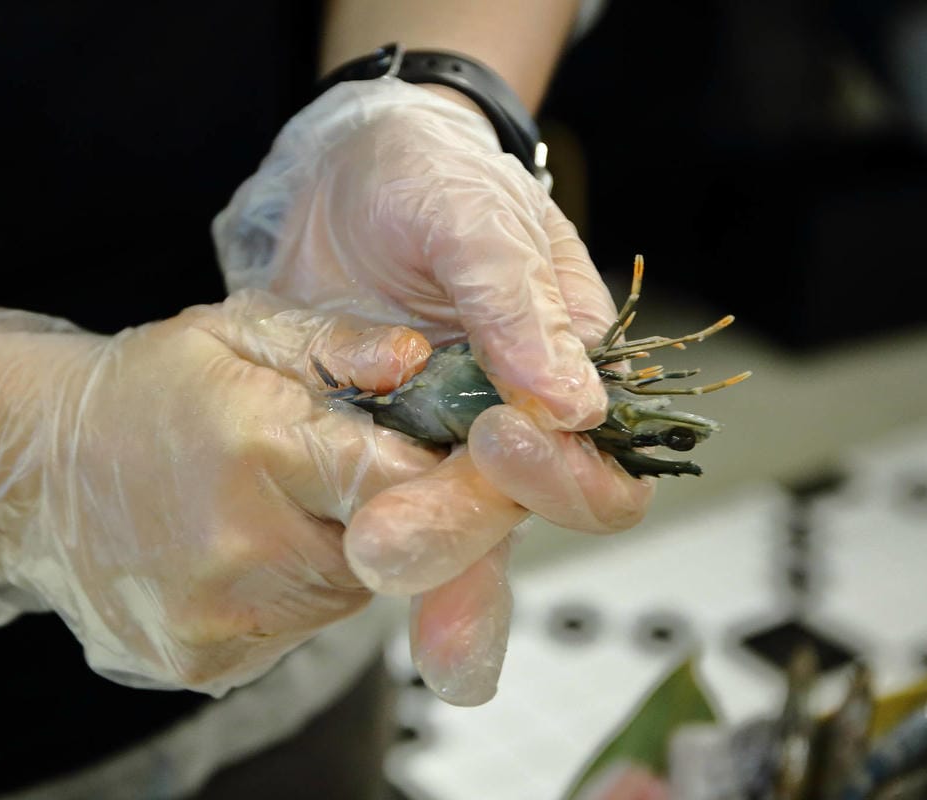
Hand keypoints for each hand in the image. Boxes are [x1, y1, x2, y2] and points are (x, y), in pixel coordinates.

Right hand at [0, 289, 459, 694]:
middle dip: (386, 513)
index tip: (446, 459)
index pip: (400, 483)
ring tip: (281, 506)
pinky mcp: (205, 663)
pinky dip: (292, 594)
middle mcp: (240, 545)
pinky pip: (295, 632)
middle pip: (387, 550)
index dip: (444, 476)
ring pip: (346, 596)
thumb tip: (421, 363)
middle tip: (342, 473)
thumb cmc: (145, 390)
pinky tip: (244, 549)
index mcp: (256, 446)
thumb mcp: (235, 330)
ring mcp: (220, 616)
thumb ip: (335, 343)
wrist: (32, 473)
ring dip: (340, 553)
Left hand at [214, 79, 653, 701]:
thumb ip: (518, 302)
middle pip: (510, 519)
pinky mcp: (371, 451)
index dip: (560, 475)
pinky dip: (353, 537)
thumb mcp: (473, 216)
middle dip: (452, 533)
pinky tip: (329, 564)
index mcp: (566, 374)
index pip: (597, 467)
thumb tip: (577, 406)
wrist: (344, 178)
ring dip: (413, 565)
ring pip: (445, 535)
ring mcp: (435, 447)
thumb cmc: (430, 178)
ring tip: (363, 564)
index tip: (498, 436)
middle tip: (383, 542)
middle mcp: (510, 428)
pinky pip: (370, 505)